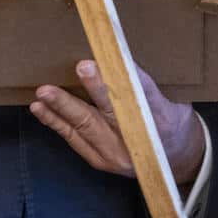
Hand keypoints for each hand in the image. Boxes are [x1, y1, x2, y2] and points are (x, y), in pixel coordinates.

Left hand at [30, 59, 205, 185]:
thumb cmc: (173, 121)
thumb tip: (117, 56)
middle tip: (72, 73)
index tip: (100, 62)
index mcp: (163, 121)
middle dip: (87, 93)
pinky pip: (74, 139)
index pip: (142, 95)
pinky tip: (40, 108)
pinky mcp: (101, 161)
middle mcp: (138, 142)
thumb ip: (146, 85)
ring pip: (85, 128)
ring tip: (43, 94)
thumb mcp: (174, 100)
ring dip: (61, 110)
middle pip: (109, 114)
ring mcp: (116, 155)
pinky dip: (56, 122)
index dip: (122, 78)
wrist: (177, 160)